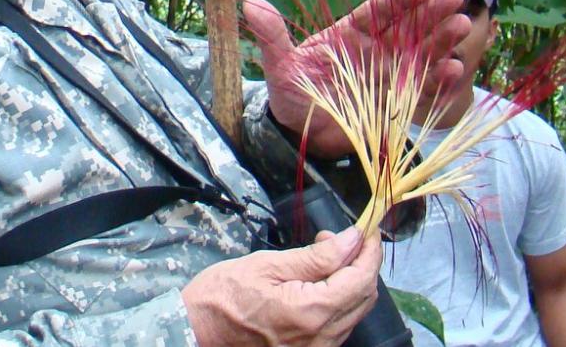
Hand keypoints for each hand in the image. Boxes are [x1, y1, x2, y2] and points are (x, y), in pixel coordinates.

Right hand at [182, 227, 383, 346]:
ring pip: (354, 311)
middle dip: (361, 263)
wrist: (197, 330)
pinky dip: (339, 300)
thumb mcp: (267, 265)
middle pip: (364, 297)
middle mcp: (321, 337)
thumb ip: (316, 256)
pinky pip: (339, 325)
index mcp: (311, 312)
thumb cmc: (223, 295)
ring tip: (324, 259)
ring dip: (351, 281)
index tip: (367, 229)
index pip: (360, 278)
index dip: (369, 250)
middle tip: (339, 239)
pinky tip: (318, 283)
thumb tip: (351, 240)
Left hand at [242, 0, 471, 157]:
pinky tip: (453, 70)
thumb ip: (273, 37)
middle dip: (431, 12)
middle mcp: (376, 50)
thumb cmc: (291, 95)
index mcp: (350, 33)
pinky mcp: (397, 103)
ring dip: (442, 40)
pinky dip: (438, 81)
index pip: (379, 10)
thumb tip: (251, 4)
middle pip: (408, 26)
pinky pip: (421, 90)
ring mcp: (389, 75)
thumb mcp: (280, 67)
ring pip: (421, 53)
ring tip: (462, 27)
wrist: (300, 137)